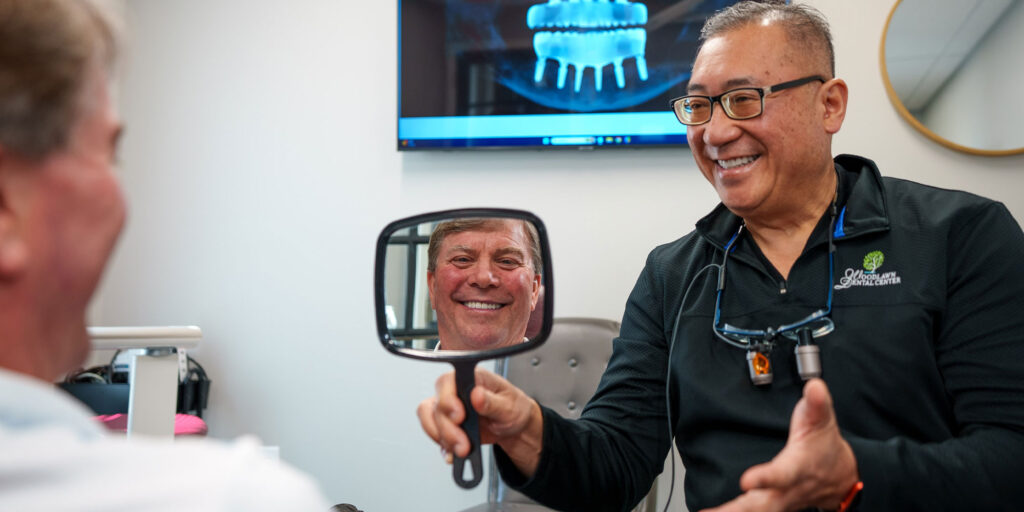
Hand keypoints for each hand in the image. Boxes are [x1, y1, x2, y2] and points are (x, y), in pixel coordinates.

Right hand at [417, 367, 543, 476]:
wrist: (514, 427)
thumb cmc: (514, 408)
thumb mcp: (509, 406)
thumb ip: (492, 402)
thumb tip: (476, 395)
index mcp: (472, 378)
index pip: (447, 381)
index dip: (447, 399)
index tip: (459, 417)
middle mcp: (456, 390)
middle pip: (437, 406)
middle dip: (448, 429)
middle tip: (463, 444)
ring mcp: (449, 407)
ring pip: (430, 420)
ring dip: (444, 439)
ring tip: (462, 450)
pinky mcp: (447, 423)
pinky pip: (434, 433)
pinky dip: (443, 446)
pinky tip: (454, 454)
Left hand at [702, 378, 859, 511]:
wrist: (840, 477)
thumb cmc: (825, 448)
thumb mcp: (823, 422)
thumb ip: (817, 404)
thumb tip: (814, 387)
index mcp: (797, 468)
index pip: (781, 474)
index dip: (765, 478)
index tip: (747, 480)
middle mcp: (786, 490)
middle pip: (762, 503)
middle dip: (738, 508)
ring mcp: (779, 501)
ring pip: (754, 511)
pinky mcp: (772, 505)